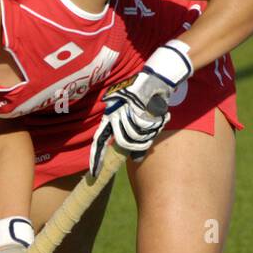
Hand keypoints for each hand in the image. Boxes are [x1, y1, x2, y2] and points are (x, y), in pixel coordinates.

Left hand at [88, 40, 192, 175]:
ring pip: (135, 137)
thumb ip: (134, 140)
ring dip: (147, 133)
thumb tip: (136, 160)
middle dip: (137, 143)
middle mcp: (114, 115)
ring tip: (152, 121)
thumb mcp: (138, 121)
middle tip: (147, 132)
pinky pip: (145, 129)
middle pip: (123, 142)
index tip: (94, 173)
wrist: (156, 79)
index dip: (97, 158)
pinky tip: (157, 118)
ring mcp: (125, 112)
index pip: (99, 141)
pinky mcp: (137, 109)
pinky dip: (154, 127)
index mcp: (110, 117)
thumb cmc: (147, 101)